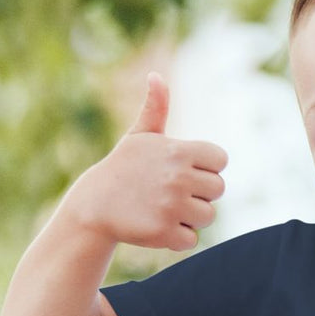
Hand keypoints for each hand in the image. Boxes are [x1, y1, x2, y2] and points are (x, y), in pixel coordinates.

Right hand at [71, 72, 227, 251]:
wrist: (94, 205)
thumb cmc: (123, 168)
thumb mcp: (139, 137)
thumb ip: (156, 108)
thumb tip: (156, 76)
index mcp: (179, 151)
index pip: (220, 160)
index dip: (206, 168)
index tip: (185, 171)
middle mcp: (178, 177)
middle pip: (218, 190)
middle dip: (200, 193)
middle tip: (172, 192)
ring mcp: (172, 206)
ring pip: (208, 216)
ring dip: (190, 216)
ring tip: (164, 208)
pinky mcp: (165, 232)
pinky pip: (192, 239)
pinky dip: (178, 237)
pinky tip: (158, 225)